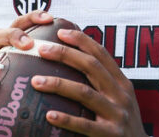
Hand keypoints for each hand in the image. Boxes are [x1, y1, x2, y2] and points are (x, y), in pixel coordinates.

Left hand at [30, 28, 146, 135]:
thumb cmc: (122, 125)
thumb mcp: (120, 100)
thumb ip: (103, 84)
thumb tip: (73, 64)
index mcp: (122, 84)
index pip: (102, 55)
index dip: (82, 41)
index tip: (61, 32)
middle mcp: (121, 95)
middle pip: (92, 67)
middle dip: (65, 55)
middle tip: (42, 49)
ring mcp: (117, 115)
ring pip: (85, 93)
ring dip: (58, 85)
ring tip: (36, 81)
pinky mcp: (111, 135)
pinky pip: (85, 126)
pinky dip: (67, 119)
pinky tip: (49, 115)